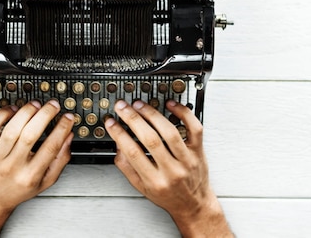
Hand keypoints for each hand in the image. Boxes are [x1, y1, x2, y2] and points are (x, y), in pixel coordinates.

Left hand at [0, 100, 73, 237]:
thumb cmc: (18, 189)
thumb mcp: (45, 182)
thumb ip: (60, 160)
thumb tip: (68, 137)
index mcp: (31, 175)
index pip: (50, 148)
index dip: (61, 129)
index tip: (67, 117)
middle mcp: (13, 166)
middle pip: (30, 136)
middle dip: (45, 116)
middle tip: (53, 106)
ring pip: (11, 130)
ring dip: (26, 113)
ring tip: (36, 105)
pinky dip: (2, 115)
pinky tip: (13, 110)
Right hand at [105, 99, 231, 236]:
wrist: (194, 205)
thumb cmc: (168, 196)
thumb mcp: (141, 188)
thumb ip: (127, 167)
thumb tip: (118, 143)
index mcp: (155, 181)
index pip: (133, 153)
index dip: (119, 134)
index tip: (111, 122)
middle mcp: (172, 170)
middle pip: (151, 139)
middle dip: (133, 119)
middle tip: (122, 107)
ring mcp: (187, 160)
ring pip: (170, 132)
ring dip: (152, 115)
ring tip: (139, 105)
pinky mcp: (199, 151)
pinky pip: (194, 128)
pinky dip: (183, 113)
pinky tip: (170, 105)